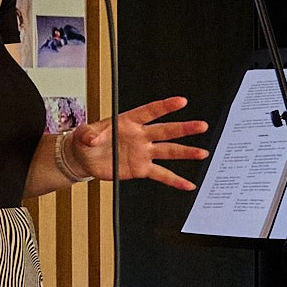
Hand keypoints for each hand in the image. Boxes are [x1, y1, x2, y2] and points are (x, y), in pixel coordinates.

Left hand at [70, 96, 208, 188]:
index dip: (165, 106)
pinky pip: (161, 174)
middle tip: (201, 125)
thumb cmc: (87, 140)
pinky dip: (174, 180)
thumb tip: (92, 139)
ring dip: (185, 152)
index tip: (181, 102)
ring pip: (168, 151)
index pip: (149, 112)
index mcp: (128, 122)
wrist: (85, 157)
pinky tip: (188, 185)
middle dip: (183, 128)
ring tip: (202, 153)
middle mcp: (140, 136)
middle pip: (165, 131)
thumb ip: (89, 134)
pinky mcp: (141, 168)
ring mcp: (143, 152)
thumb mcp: (84, 134)